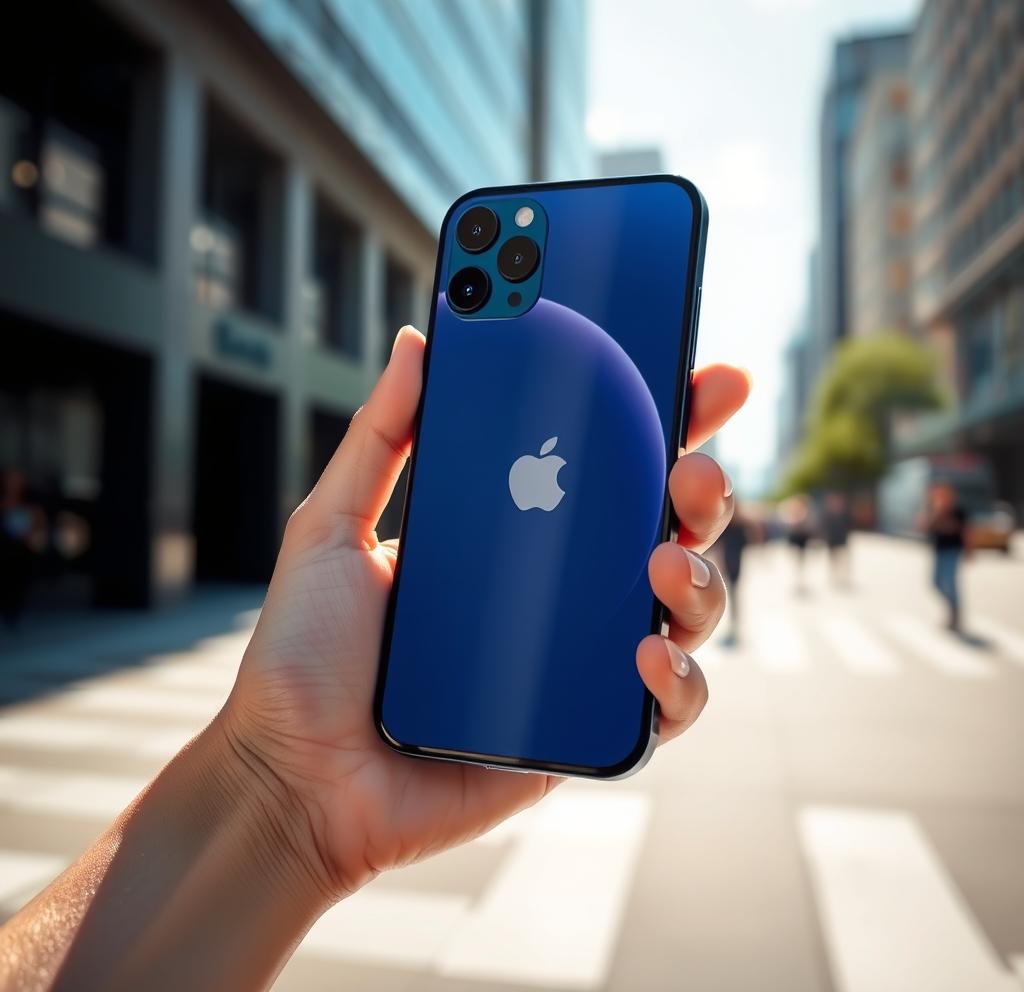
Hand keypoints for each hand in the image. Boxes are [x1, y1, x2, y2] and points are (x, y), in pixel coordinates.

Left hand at [223, 327, 749, 898]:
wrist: (298, 777)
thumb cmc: (308, 655)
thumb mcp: (332, 527)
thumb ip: (380, 436)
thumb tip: (420, 341)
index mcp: (513, 531)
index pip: (602, 464)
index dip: (660, 418)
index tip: (699, 374)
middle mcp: (560, 587)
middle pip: (663, 525)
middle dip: (702, 485)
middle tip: (694, 466)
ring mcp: (579, 656)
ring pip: (684, 606)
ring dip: (701, 574)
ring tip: (662, 560)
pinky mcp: (586, 726)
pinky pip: (666, 704)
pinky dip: (679, 678)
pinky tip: (645, 653)